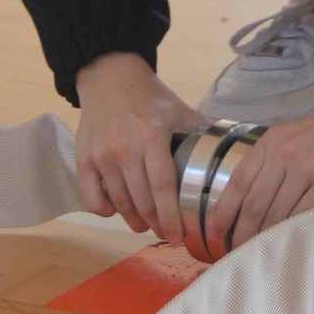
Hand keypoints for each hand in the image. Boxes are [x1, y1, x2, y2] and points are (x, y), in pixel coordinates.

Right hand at [72, 53, 206, 243]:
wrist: (109, 76)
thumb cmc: (149, 97)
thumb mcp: (180, 110)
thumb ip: (203, 133)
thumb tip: (230, 154)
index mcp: (152, 137)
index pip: (163, 187)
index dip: (171, 217)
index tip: (180, 237)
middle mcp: (124, 149)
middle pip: (142, 202)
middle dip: (156, 224)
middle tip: (167, 234)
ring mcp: (101, 155)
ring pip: (119, 204)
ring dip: (134, 221)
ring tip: (146, 224)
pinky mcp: (83, 159)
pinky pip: (92, 199)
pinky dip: (105, 210)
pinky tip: (117, 209)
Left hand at [202, 94, 313, 255]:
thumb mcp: (292, 134)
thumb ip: (272, 159)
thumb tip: (253, 199)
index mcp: (271, 142)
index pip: (239, 181)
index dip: (224, 210)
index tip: (214, 232)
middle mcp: (284, 155)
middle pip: (254, 204)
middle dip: (242, 233)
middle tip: (236, 252)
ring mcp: (307, 170)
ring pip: (276, 215)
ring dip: (265, 238)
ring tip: (259, 254)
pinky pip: (303, 216)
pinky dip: (292, 233)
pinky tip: (287, 244)